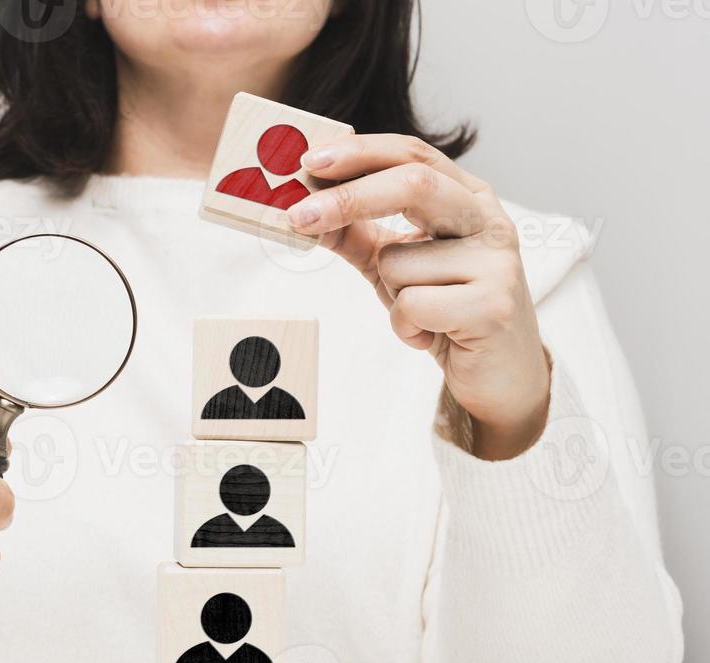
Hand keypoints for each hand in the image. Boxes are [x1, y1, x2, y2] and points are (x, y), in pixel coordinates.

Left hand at [288, 134, 550, 460]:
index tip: (311, 161)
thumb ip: (356, 234)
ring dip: (389, 292)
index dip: (361, 153)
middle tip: (297, 216)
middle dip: (349, 199)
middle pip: (413, 184)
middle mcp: (488, 219)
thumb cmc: (445, 312)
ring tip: (420, 313)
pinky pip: (412, 305)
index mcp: (468, 197)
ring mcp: (496, 261)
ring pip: (400, 260)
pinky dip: (404, 326)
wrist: (499, 375)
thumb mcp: (395, 266)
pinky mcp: (492, 306)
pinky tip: (430, 336)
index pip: (413, 155)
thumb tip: (303, 211)